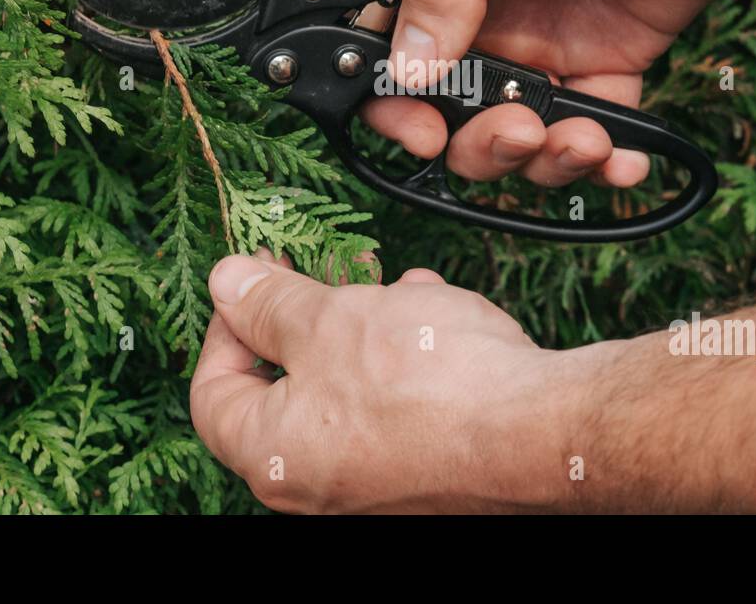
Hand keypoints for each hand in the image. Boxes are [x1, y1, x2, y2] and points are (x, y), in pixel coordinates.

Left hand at [189, 253, 586, 512]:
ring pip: (349, 388)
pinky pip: (396, 404)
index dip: (224, 326)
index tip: (251, 281)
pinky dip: (405, 356)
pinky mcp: (427, 469)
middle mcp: (319, 483)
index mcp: (274, 455)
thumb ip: (268, 302)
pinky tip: (435, 314)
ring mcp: (375, 482)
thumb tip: (226, 282)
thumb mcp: (329, 319)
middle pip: (287, 388)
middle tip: (326, 272)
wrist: (542, 430)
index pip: (213, 394)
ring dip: (366, 328)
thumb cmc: (431, 383)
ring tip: (395, 286)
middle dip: (311, 318)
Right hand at [364, 0, 755, 187]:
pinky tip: (620, 158)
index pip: (391, 40)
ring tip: (582, 142)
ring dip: (543, 156)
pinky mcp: (612, 52)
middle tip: (517, 135)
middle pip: (454, 103)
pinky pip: (593, 122)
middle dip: (479, 140)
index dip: (396, 97)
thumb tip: (406, 67)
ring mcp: (551, 31)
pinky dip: (604, 156)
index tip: (421, 132)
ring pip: (520, 125)